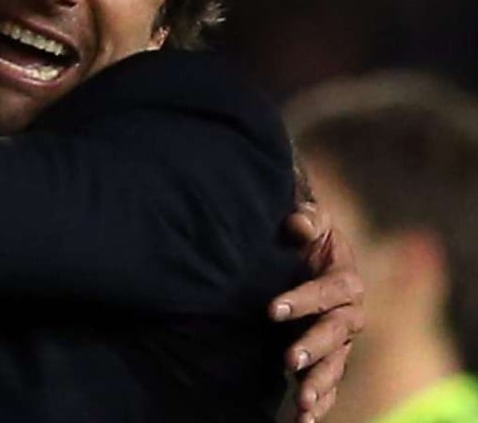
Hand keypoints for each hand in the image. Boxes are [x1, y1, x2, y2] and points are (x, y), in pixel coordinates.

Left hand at [269, 201, 363, 421]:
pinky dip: (320, 403)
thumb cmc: (307, 236)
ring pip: (335, 365)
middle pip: (335, 334)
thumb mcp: (310, 220)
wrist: (308, 255)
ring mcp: (339, 341)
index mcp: (346, 280)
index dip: (303, 300)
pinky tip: (305, 420)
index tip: (272, 310)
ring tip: (303, 403)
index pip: (328, 291)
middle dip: (313, 348)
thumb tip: (297, 224)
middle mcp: (348, 314)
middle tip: (289, 360)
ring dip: (320, 385)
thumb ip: (307, 218)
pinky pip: (329, 384)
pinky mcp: (327, 359)